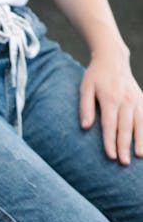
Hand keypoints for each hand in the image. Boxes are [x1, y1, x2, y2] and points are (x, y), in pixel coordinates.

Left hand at [79, 49, 142, 164]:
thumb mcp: (85, 88)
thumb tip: (85, 127)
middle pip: (125, 128)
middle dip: (124, 146)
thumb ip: (85, 107)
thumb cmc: (95, 76)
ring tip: (140, 156)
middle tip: (124, 162)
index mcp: (109, 99)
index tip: (110, 156)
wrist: (113, 59)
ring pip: (139, 124)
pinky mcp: (142, 99)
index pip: (109, 125)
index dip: (110, 142)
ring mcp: (136, 100)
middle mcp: (125, 100)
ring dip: (140, 141)